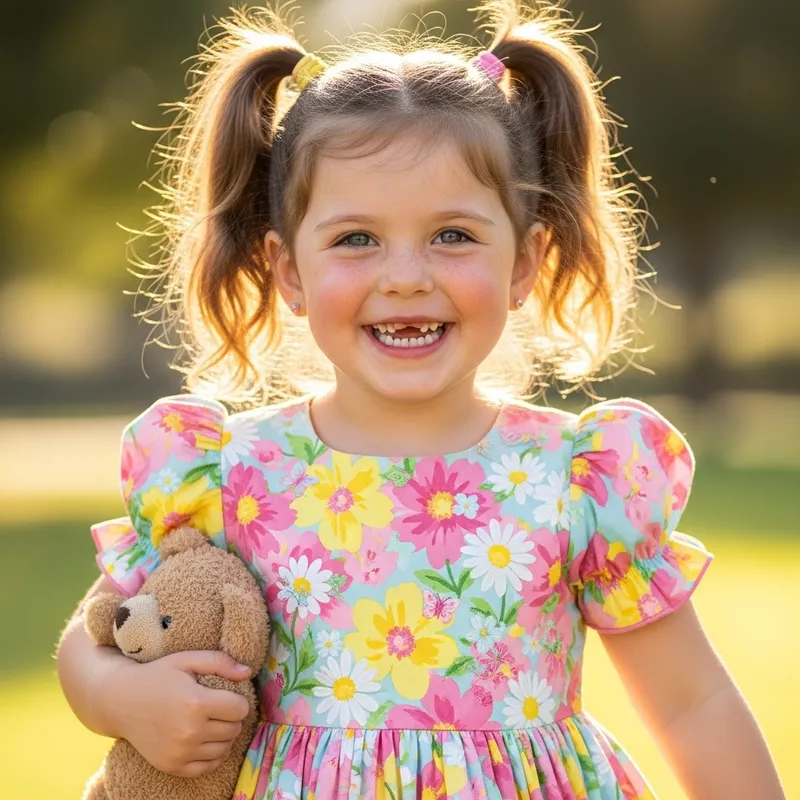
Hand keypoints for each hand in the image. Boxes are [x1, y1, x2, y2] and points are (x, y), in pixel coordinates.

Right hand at [105, 650, 252, 777]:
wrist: (121, 702)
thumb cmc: (157, 676)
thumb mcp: (187, 660)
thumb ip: (220, 662)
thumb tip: (248, 672)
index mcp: (196, 703)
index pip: (240, 709)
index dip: (238, 700)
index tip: (227, 695)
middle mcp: (189, 732)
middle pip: (234, 729)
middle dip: (231, 717)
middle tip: (217, 707)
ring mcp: (180, 752)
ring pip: (224, 749)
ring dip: (223, 736)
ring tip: (210, 722)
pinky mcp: (172, 766)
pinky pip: (208, 766)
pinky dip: (212, 754)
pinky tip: (204, 739)